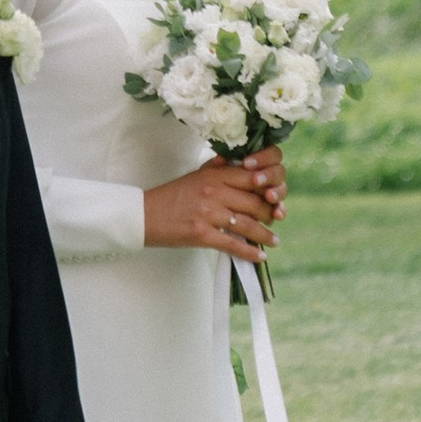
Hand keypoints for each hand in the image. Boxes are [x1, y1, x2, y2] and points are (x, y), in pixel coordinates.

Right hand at [141, 150, 283, 261]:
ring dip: (265, 235)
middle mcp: (214, 191)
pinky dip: (250, 252)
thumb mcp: (196, 176)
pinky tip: (260, 256)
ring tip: (274, 240)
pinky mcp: (201, 234)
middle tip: (275, 220)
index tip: (274, 199)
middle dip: (270, 214)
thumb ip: (219, 170)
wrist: (145, 215)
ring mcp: (208, 213)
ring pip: (248, 225)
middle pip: (255, 203)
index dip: (268, 190)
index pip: (253, 179)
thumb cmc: (172, 196)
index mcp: (214, 175)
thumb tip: (240, 165)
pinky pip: (233, 244)